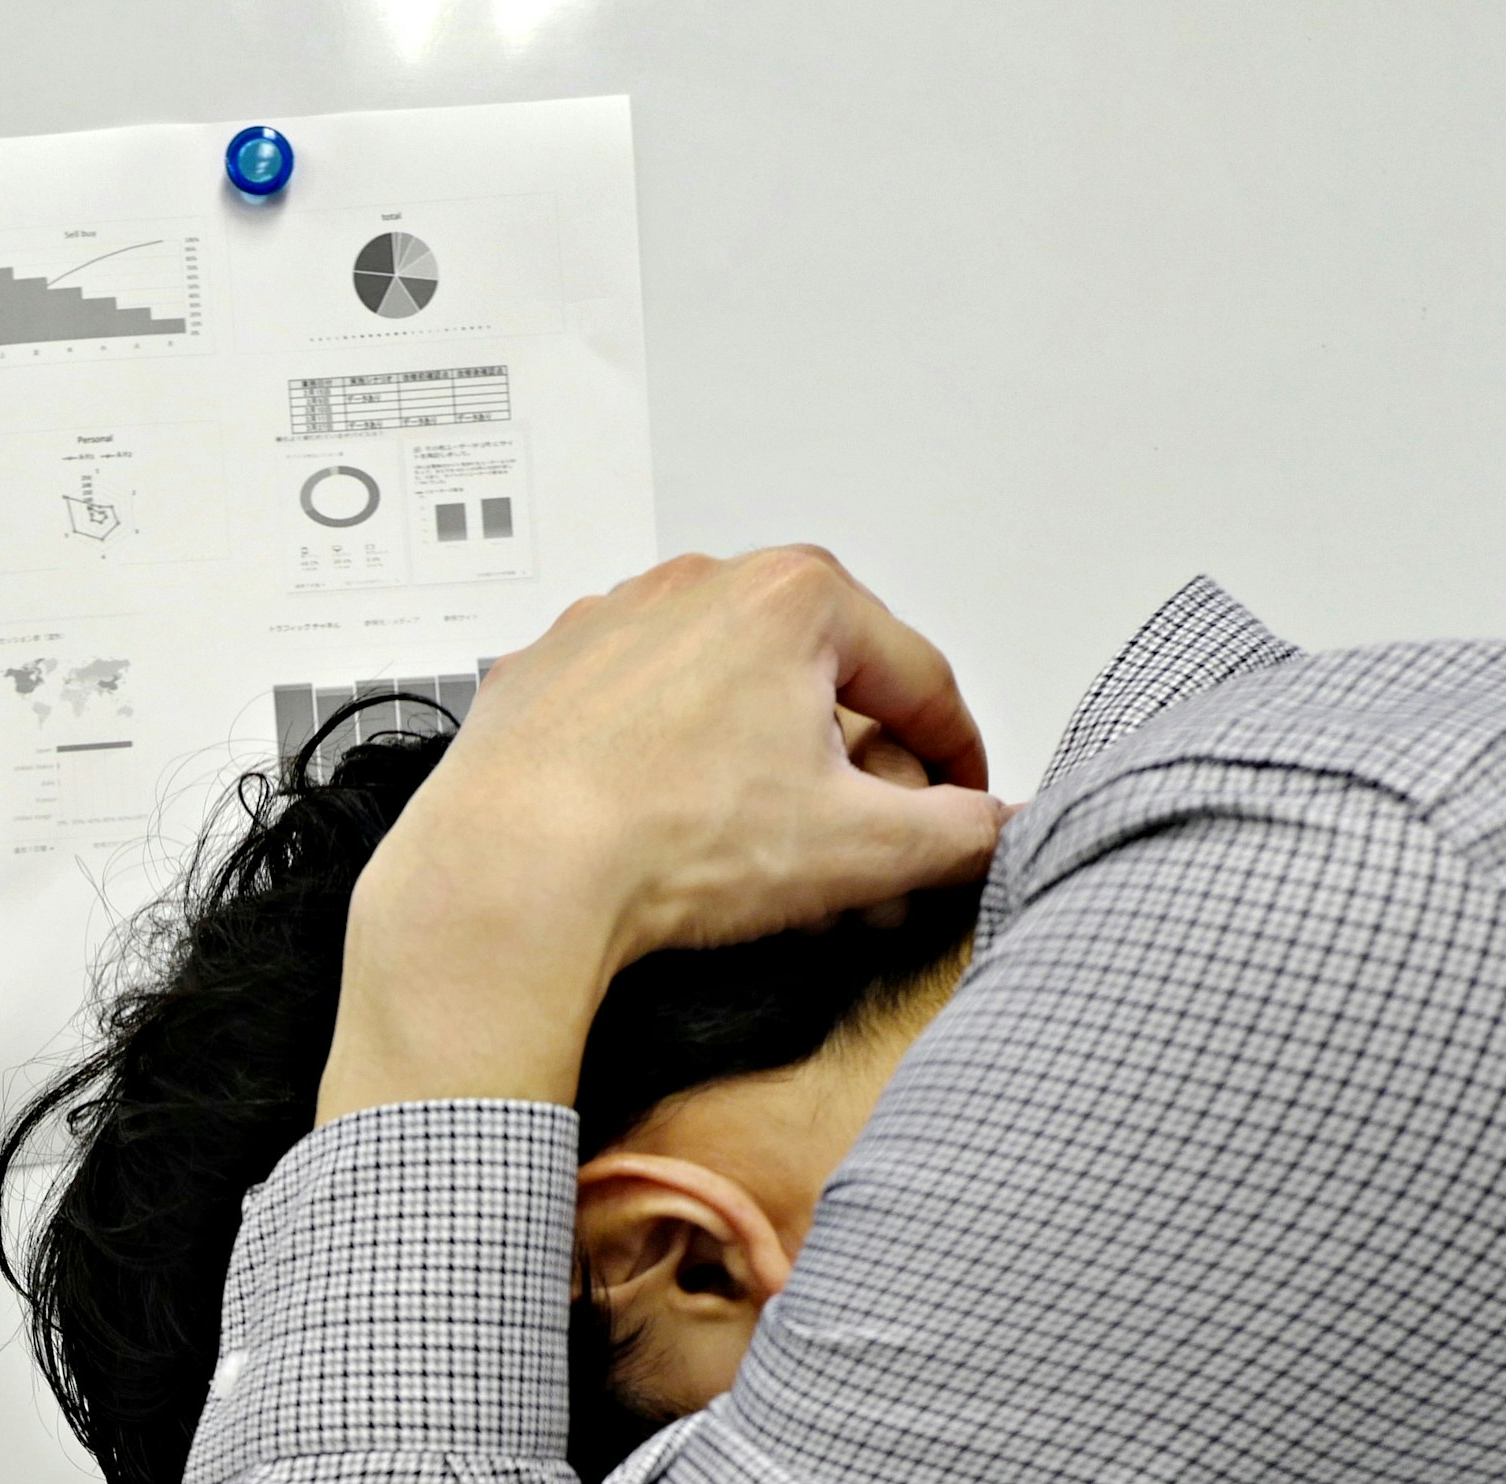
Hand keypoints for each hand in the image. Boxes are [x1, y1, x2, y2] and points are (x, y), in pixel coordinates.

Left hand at [317, 549, 1006, 1121]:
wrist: (511, 875)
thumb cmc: (668, 841)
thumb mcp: (860, 850)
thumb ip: (957, 835)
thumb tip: (993, 830)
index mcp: (794, 598)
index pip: (918, 678)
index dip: (959, 757)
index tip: (966, 804)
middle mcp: (699, 586)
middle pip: (822, 683)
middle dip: (856, 772)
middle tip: (868, 853)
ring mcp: (614, 624)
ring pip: (728, 697)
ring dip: (765, 768)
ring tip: (770, 856)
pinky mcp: (547, 674)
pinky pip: (642, 718)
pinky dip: (674, 766)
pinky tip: (676, 831)